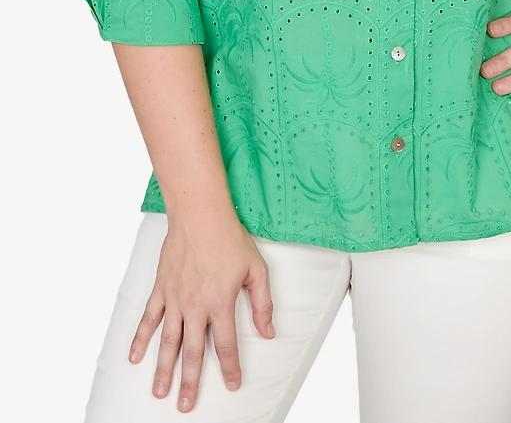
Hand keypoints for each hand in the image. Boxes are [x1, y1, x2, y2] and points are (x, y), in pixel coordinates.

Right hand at [127, 213, 275, 412]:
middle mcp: (195, 306)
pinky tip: (134, 358)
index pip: (226, 345)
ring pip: (168, 341)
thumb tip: (268, 331)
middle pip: (193, 352)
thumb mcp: (256, 270)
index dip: (230, 368)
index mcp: (221, 303)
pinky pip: (148, 319)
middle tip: (185, 406)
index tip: (231, 385)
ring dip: (163, 369)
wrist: (201, 215)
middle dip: (190, 381)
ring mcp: (175, 299)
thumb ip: (262, 304)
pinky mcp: (161, 289)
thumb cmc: (230, 239)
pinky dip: (140, 339)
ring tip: (159, 392)